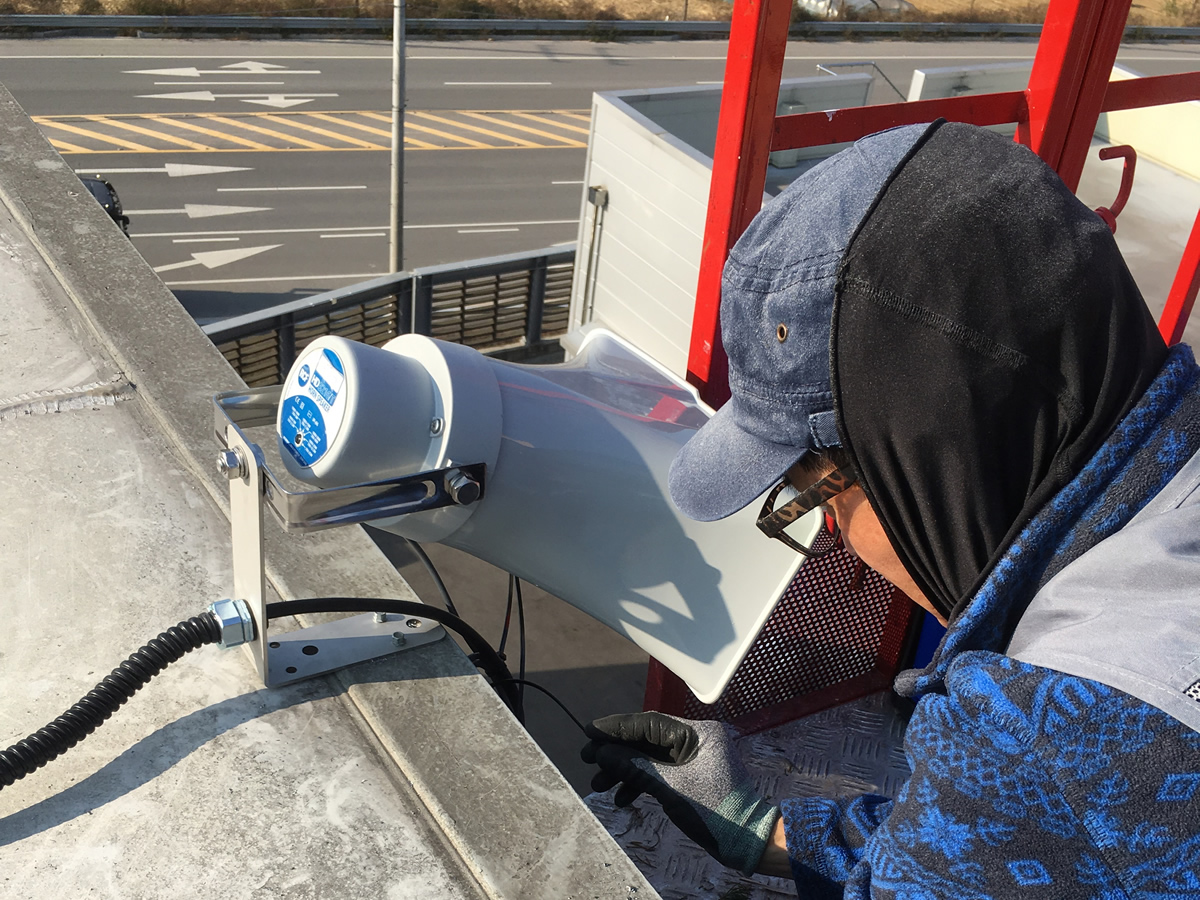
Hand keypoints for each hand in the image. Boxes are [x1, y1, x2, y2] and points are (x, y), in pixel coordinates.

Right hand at [581, 712, 778, 874]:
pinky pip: (660, 771)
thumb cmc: (716, 812)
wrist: (749, 842)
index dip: (617, 728)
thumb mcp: (670, 789)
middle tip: (588, 760)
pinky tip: (622, 797)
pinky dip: (640, 781)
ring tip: (599, 785)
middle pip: (647, 739)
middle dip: (617, 752)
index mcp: (698, 733)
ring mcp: (695, 757)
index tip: (589, 732)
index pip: (649, 723)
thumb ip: (635, 767)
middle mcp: (697, 739)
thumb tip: (602, 753)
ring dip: (624, 770)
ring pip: (650, 757)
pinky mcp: (692, 775)